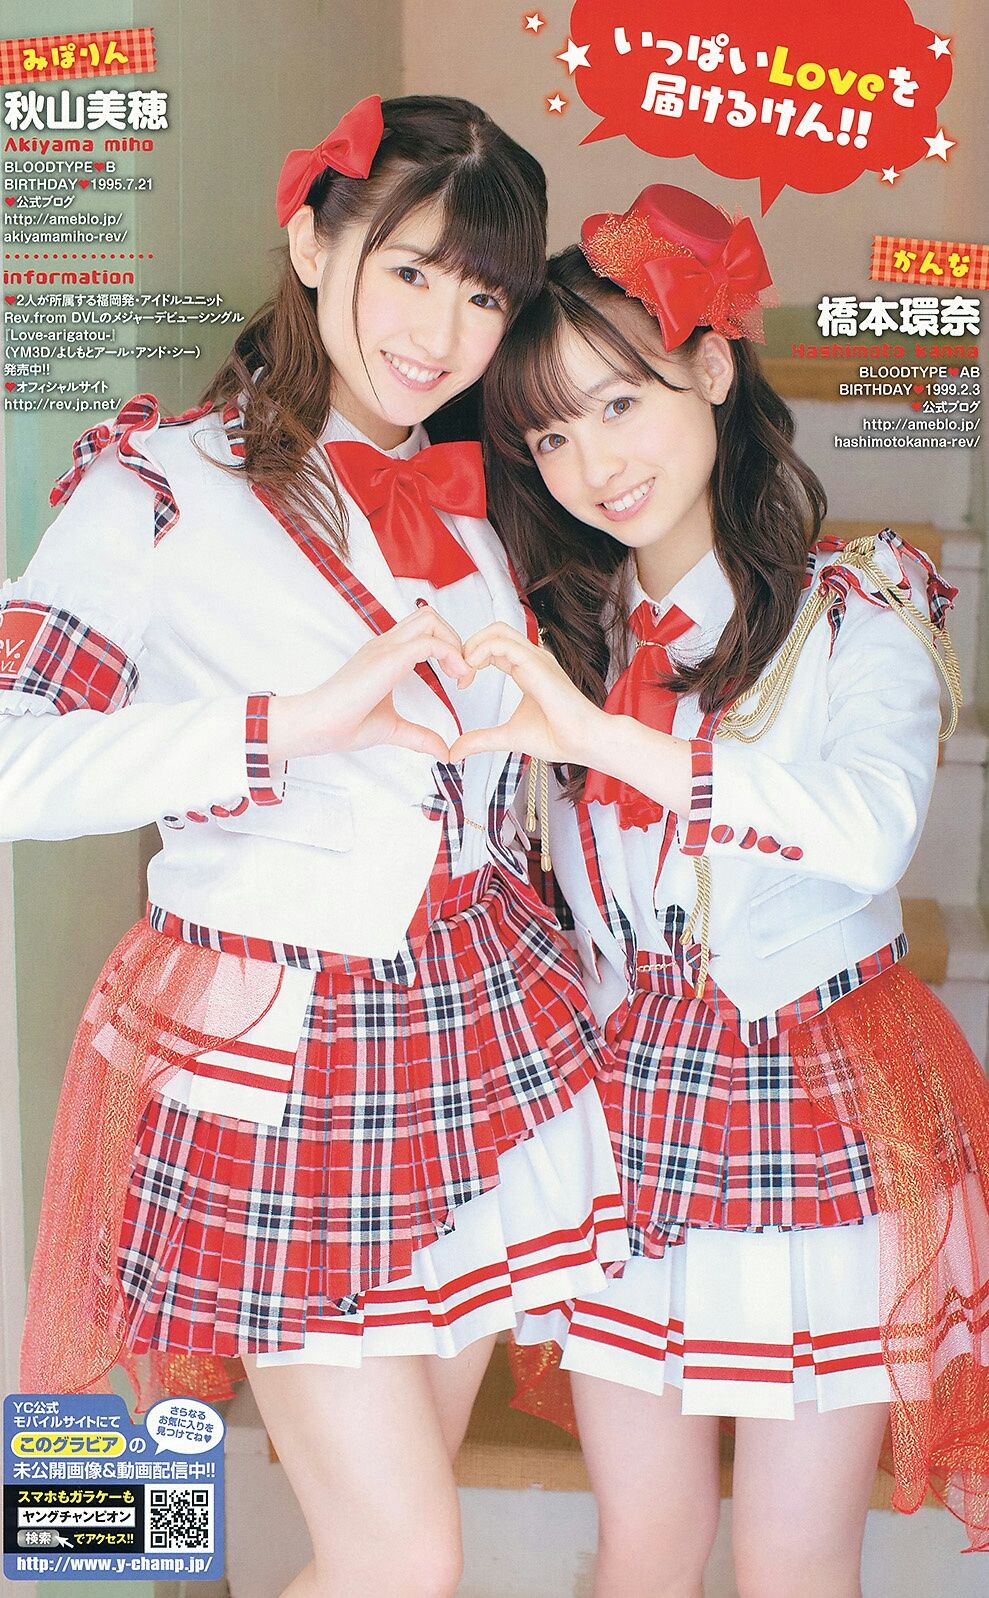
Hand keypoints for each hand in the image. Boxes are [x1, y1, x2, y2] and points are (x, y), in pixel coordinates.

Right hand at [269, 606, 473, 762]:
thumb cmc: (343, 724)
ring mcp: (385, 648)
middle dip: (456, 639)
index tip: (458, 678)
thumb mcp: (392, 729)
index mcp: (384, 655)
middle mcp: (385, 645)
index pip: (422, 631)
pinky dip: (450, 655)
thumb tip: (442, 750)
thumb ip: (419, 736)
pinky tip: (456, 678)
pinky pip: (429, 642)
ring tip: (461, 674)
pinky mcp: (387, 659)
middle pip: (430, 616)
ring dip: (455, 643)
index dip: (448, 648)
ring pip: (431, 620)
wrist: (317, 726)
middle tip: (463, 673)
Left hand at [448, 623, 606, 765]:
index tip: (462, 683)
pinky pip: (504, 644)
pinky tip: (472, 669)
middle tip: (458, 673)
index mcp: (527, 669)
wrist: (585, 742)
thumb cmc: (558, 736)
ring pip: (498, 631)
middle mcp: (532, 659)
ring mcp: (536, 659)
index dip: (471, 658)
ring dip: (473, 646)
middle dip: (469, 645)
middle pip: (494, 631)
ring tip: (464, 672)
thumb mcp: (508, 736)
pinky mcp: (537, 665)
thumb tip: (454, 752)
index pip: (494, 646)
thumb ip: (481, 740)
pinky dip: (482, 651)